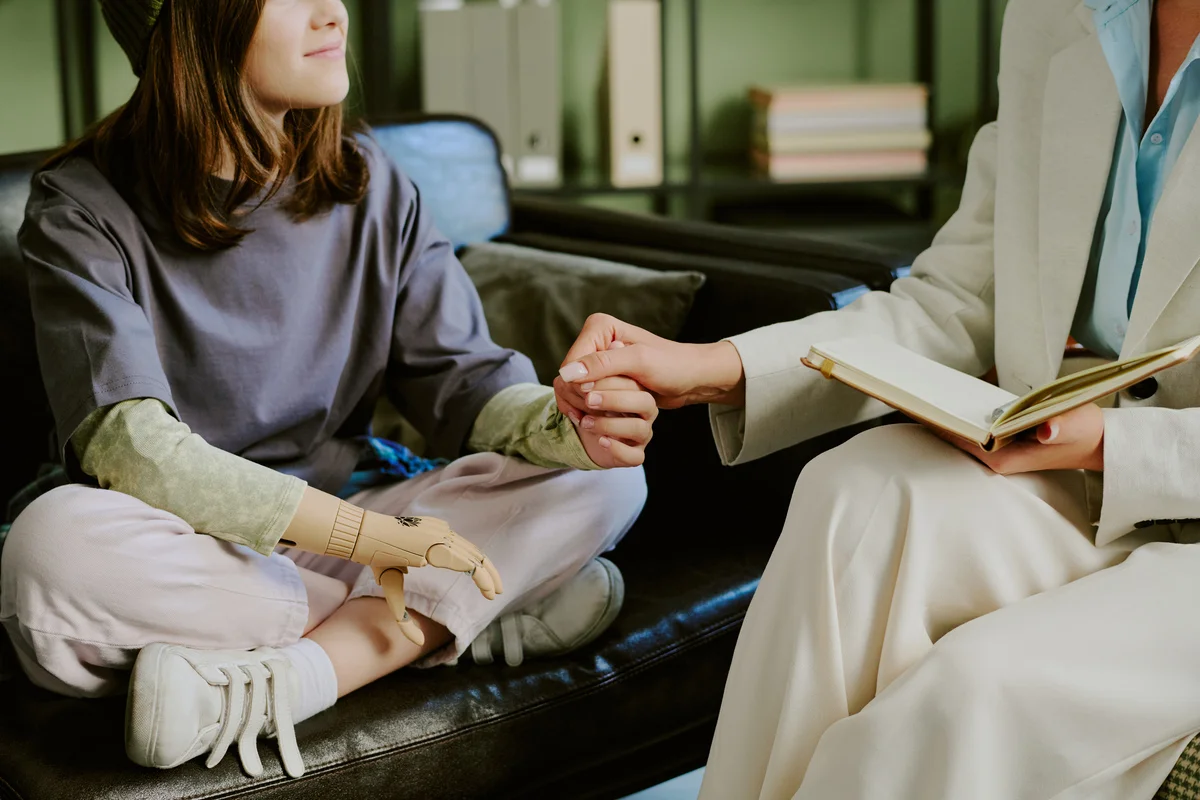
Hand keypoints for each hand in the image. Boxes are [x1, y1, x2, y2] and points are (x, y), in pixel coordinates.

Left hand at [352, 512, 503, 644]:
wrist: (365, 530)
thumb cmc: (377, 561)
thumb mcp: (388, 590)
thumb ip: (403, 619)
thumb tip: (419, 644)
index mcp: (432, 551)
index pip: (468, 565)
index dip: (483, 581)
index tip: (491, 596)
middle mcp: (439, 536)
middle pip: (475, 555)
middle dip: (489, 575)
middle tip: (498, 593)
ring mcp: (439, 527)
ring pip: (469, 546)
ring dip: (482, 564)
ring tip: (491, 581)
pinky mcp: (436, 524)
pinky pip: (458, 540)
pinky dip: (470, 554)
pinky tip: (474, 566)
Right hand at [555, 314, 745, 413]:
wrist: (690, 377)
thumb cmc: (672, 365)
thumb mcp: (639, 362)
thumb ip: (603, 365)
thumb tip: (567, 374)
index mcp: (598, 327)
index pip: (571, 365)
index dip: (581, 388)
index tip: (598, 403)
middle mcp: (593, 339)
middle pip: (568, 378)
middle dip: (583, 399)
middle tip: (607, 411)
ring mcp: (595, 359)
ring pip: (572, 390)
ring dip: (587, 407)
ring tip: (608, 415)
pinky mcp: (600, 376)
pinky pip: (581, 396)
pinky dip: (588, 410)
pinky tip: (602, 419)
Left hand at [560, 375, 657, 467]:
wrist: (583, 435)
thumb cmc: (586, 406)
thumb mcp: (578, 389)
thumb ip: (576, 379)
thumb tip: (569, 373)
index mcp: (636, 388)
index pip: (633, 381)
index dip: (609, 381)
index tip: (584, 383)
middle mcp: (644, 410)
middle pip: (646, 401)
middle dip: (615, 399)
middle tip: (588, 400)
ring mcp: (642, 432)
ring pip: (641, 429)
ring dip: (610, 425)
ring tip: (586, 422)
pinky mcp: (635, 453)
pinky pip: (636, 456)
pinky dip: (618, 449)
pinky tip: (601, 441)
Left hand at [929, 403, 1104, 473]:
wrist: (1096, 440)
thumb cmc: (1085, 433)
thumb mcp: (1076, 426)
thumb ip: (1060, 427)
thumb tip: (1044, 430)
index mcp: (1005, 459)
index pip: (963, 442)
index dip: (942, 428)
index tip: (921, 411)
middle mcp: (996, 457)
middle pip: (958, 437)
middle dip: (936, 420)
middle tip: (908, 397)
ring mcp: (997, 449)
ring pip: (963, 432)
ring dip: (946, 416)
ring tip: (919, 394)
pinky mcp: (1001, 438)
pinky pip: (974, 426)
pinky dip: (961, 414)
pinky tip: (945, 398)